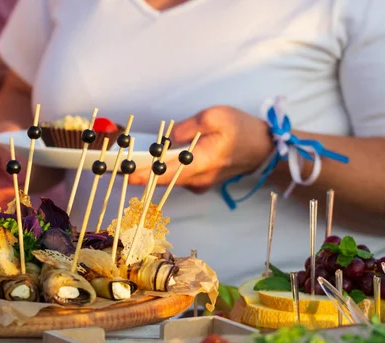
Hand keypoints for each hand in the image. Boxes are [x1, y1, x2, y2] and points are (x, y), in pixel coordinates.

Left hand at [128, 106, 272, 193]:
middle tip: (120, 171)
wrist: (263, 149)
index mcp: (201, 162)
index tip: (125, 176)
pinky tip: (156, 163)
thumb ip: (188, 128)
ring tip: (134, 164)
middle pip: (164, 180)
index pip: (166, 172)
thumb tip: (167, 138)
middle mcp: (198, 179)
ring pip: (170, 180)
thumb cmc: (241, 129)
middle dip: (142, 175)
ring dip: (153, 173)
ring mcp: (200, 184)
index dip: (145, 175)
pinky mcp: (201, 182)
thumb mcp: (215, 116)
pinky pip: (179, 178)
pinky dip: (166, 171)